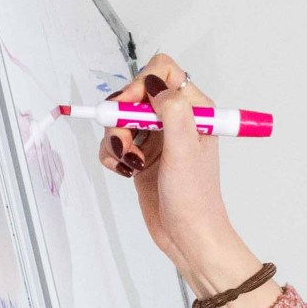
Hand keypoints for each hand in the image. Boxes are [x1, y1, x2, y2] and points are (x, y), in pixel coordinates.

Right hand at [96, 52, 269, 307]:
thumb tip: (154, 83)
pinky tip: (124, 171)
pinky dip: (112, 155)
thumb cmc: (194, 198)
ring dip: (115, 140)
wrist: (187, 235)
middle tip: (126, 144)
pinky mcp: (141, 155)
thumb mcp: (185, 148)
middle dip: (122, 118)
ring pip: (120, 119)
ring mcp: (156, 137)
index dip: (140, 85)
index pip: (162, 72)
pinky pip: (114, 142)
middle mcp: (174, 118)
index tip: (131, 110)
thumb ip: (172, 110)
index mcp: (193, 109)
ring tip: (128, 163)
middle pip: (134, 95)